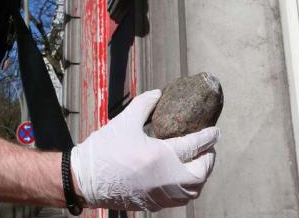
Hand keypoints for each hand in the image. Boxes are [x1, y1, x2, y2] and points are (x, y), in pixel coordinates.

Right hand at [70, 89, 217, 210]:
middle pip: (200, 173)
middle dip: (209, 159)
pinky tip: (182, 178)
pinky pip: (179, 199)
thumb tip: (158, 94)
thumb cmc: (103, 150)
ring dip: (200, 176)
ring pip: (193, 190)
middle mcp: (164, 179)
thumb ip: (144, 105)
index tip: (215, 131)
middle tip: (209, 149)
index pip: (194, 146)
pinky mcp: (152, 204)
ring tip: (198, 164)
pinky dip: (187, 188)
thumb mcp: (124, 121)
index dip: (208, 137)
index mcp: (159, 156)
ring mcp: (160, 195)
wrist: (83, 180)